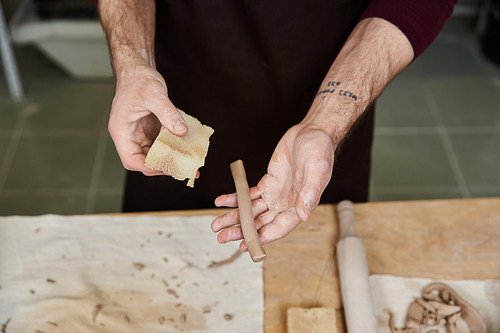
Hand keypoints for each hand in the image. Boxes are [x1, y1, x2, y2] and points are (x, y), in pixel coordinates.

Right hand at [108, 64, 187, 175]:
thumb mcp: (155, 94)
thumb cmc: (139, 79)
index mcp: (121, 131)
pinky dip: (172, 149)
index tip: (168, 167)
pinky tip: (186, 149)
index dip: (149, 167)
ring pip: (152, 156)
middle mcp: (128, 136)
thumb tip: (182, 132)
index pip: (131, 159)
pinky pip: (159, 145)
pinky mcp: (148, 131)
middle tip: (184, 168)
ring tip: (189, 162)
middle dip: (163, 167)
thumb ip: (168, 114)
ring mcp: (138, 135)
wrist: (137, 69)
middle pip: (142, 161)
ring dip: (169, 160)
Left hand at [211, 123, 334, 250]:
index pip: (278, 228)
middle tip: (222, 237)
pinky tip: (221, 201)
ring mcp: (276, 194)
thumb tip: (303, 215)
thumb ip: (309, 193)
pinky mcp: (268, 182)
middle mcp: (286, 204)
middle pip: (260, 223)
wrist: (313, 132)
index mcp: (300, 206)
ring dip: (234, 218)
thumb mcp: (317, 171)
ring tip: (216, 225)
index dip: (261, 238)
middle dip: (241, 230)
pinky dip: (235, 198)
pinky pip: (249, 194)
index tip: (245, 245)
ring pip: (252, 211)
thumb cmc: (320, 150)